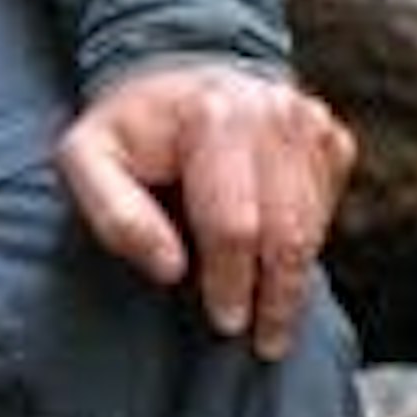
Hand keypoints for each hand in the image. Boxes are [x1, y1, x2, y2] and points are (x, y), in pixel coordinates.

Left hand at [56, 59, 353, 356]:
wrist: (177, 74)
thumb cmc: (130, 129)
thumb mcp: (86, 160)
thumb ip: (114, 215)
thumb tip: (170, 268)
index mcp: (214, 116)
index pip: (235, 223)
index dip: (231, 282)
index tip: (225, 322)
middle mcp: (273, 110)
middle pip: (286, 231)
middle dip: (274, 295)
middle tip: (263, 341)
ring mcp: (309, 121)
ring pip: (313, 226)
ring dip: (293, 279)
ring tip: (273, 321)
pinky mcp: (330, 136)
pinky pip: (328, 209)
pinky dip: (306, 243)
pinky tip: (277, 261)